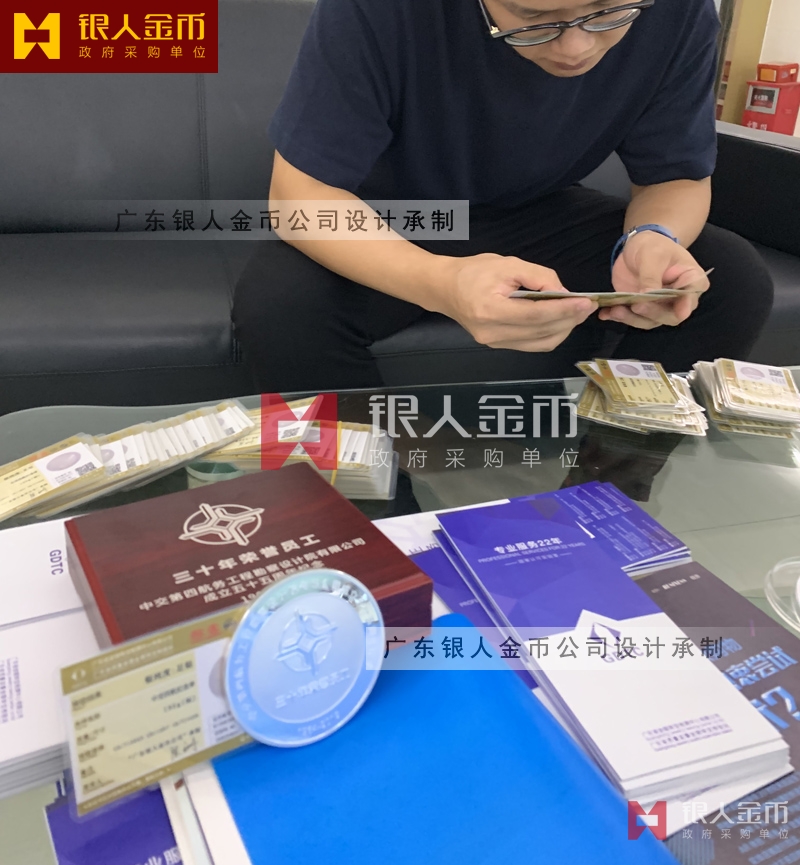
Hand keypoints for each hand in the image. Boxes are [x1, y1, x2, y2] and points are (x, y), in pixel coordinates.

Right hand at [441, 253, 596, 351]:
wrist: (445, 289)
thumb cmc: (473, 272)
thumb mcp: (508, 264)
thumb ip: (538, 277)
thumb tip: (563, 293)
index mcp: (490, 310)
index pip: (536, 315)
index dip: (564, 310)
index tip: (586, 302)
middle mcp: (492, 333)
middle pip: (542, 332)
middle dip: (570, 319)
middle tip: (587, 305)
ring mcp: (495, 343)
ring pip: (542, 343)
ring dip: (564, 329)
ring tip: (577, 312)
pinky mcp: (500, 346)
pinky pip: (533, 344)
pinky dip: (551, 333)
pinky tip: (560, 320)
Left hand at [599, 231, 709, 329]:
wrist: (638, 246)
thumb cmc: (653, 245)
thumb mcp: (652, 255)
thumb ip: (651, 276)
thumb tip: (647, 297)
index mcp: (691, 281)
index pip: (691, 297)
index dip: (685, 306)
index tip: (679, 312)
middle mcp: (678, 299)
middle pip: (669, 315)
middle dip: (652, 313)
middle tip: (636, 306)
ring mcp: (660, 306)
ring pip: (649, 321)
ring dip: (631, 318)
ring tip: (615, 311)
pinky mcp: (642, 309)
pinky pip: (632, 318)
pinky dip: (619, 317)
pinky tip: (606, 314)